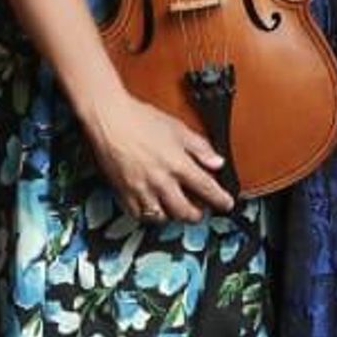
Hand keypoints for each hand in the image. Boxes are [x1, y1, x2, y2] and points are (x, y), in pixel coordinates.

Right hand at [79, 92, 233, 223]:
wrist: (109, 119)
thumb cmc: (140, 119)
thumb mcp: (178, 128)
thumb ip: (200, 148)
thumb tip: (217, 162)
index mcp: (178, 164)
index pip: (207, 189)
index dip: (221, 200)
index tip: (226, 204)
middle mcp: (161, 181)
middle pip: (185, 212)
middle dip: (197, 215)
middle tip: (201, 211)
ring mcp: (142, 190)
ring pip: (162, 217)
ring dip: (173, 216)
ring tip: (177, 208)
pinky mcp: (124, 193)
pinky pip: (139, 215)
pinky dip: (149, 215)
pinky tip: (154, 206)